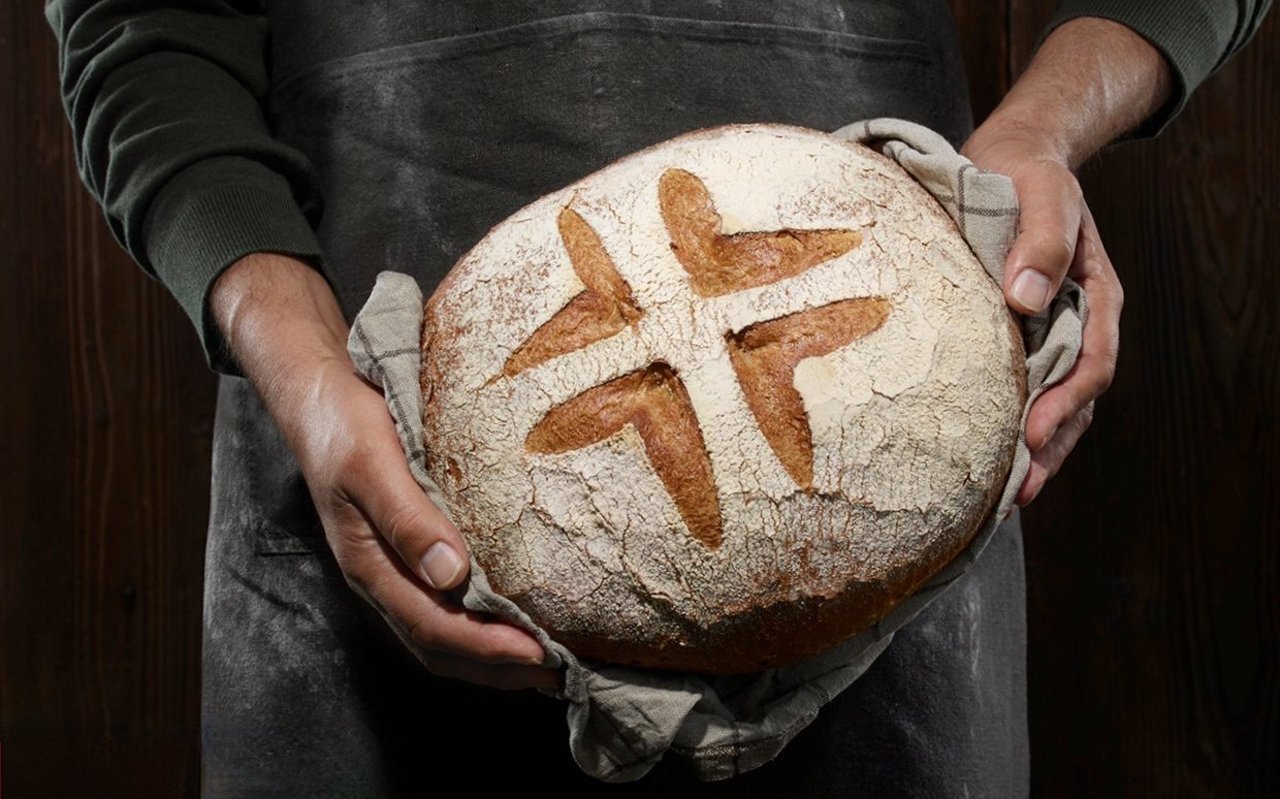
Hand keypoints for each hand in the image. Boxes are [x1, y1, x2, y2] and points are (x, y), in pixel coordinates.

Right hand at [211, 253, 557, 690]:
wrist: (319, 398)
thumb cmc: (344, 427)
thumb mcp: (373, 465)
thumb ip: (408, 520)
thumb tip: (452, 576)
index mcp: (371, 565)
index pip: (433, 627)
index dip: (487, 648)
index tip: (541, 655)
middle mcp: (382, 579)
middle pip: (440, 647)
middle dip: (498, 668)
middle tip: (560, 673)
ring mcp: (393, 572)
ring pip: (442, 636)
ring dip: (491, 659)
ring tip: (546, 664)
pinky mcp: (407, 556)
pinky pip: (443, 609)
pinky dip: (481, 628)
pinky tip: (513, 622)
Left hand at [961, 131, 1121, 505]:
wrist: (1009, 157)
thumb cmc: (1026, 172)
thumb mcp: (1041, 193)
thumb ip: (1042, 240)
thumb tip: (1025, 298)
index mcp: (1095, 294)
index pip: (1092, 361)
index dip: (1067, 402)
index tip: (1034, 433)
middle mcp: (1076, 320)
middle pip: (1076, 397)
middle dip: (1053, 446)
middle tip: (1023, 489)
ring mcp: (1048, 331)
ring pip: (1052, 400)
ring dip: (1035, 447)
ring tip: (1009, 493)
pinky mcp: (1015, 333)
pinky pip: (1020, 385)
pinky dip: (1010, 419)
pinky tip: (985, 451)